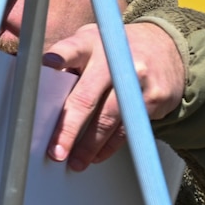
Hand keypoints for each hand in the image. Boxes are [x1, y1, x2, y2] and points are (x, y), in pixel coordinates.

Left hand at [42, 20, 185, 169]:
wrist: (166, 46)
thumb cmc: (111, 52)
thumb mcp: (88, 44)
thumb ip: (65, 64)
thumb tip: (38, 98)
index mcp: (89, 43)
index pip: (69, 51)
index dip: (57, 61)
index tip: (45, 71)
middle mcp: (114, 58)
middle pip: (86, 97)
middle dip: (68, 128)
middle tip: (56, 151)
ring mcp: (137, 77)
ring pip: (108, 118)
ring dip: (89, 145)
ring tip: (75, 161)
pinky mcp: (155, 96)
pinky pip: (128, 126)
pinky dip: (110, 144)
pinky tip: (98, 155)